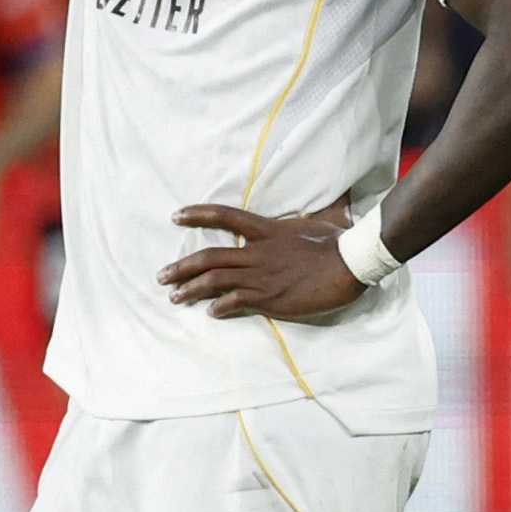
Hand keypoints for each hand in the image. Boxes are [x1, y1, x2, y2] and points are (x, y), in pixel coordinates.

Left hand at [157, 196, 361, 320]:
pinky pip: (235, 302)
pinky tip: (210, 313)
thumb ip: (311, 214)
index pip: (223, 216)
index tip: (175, 216)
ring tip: (174, 297)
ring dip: (190, 290)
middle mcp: (256, 251)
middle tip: (161, 276)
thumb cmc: (337, 241)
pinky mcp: (269, 297)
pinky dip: (219, 307)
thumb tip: (334, 199)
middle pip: (208, 256)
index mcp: (265, 229)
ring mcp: (260, 275)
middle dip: (181, 267)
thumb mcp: (319, 220)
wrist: (348, 265)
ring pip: (214, 280)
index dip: (197, 214)